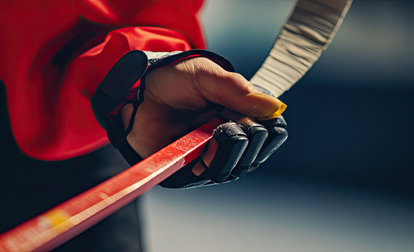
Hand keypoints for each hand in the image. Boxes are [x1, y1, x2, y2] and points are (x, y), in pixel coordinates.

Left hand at [121, 57, 286, 186]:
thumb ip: (239, 90)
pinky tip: (204, 148)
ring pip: (238, 167)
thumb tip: (276, 108)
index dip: (266, 128)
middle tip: (225, 119)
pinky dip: (213, 162)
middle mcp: (231, 138)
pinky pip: (212, 176)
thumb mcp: (208, 76)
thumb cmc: (173, 80)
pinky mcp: (192, 170)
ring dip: (230, 150)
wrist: (137, 92)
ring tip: (215, 130)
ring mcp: (212, 155)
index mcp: (241, 114)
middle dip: (247, 137)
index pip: (272, 132)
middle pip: (257, 153)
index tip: (251, 116)